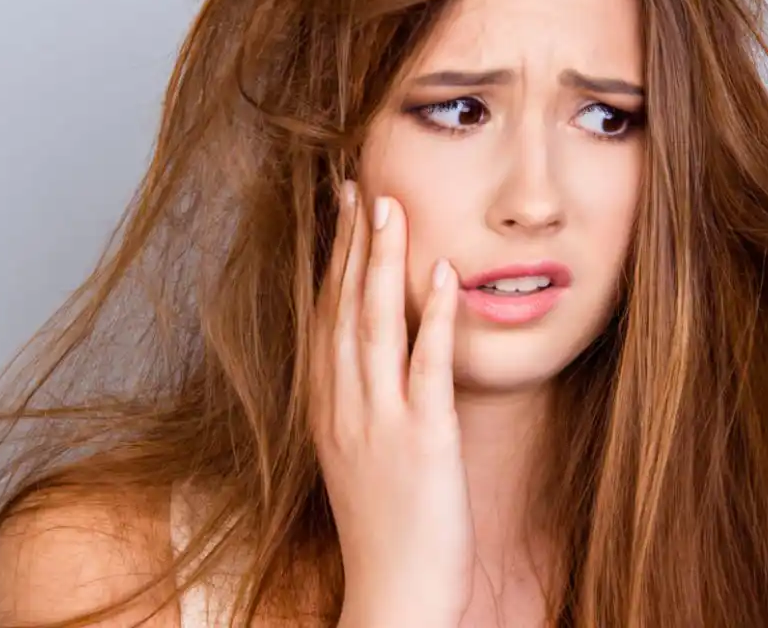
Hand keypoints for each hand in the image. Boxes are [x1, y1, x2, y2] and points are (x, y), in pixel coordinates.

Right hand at [309, 181, 472, 626]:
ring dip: (382, 262)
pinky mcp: (424, 442)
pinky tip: (443, 277)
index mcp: (327, 409)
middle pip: (341, 308)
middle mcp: (344, 408)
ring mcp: (380, 424)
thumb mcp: (359, 454)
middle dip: (350, 241)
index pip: (324, 316)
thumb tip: (369, 355)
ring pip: (374, 326)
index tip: (340, 206)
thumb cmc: (386, 527)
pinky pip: (427, 369)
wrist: (394, 595)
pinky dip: (433, 319)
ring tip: (390, 206)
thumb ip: (362, 401)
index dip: (331, 257)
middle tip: (358, 181)